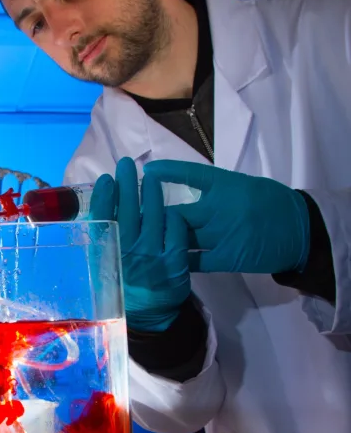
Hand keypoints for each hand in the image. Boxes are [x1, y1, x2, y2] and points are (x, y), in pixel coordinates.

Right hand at [90, 157, 190, 331]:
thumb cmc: (120, 288)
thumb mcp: (102, 268)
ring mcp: (154, 258)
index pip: (102, 218)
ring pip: (154, 216)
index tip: (106, 179)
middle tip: (126, 165)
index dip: (104, 196)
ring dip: (151, 193)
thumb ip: (100, 242)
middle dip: (127, 184)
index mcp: (107, 255)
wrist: (147, 317)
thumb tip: (96, 210)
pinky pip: (176, 231)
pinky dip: (173, 217)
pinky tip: (169, 208)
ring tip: (149, 178)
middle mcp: (128, 254)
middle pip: (128, 211)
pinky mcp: (176, 263)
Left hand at [144, 160, 309, 273]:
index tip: (148, 171)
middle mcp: (220, 209)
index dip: (168, 173)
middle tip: (133, 217)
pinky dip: (180, 259)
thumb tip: (180, 183)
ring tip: (141, 242)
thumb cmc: (269, 202)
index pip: (191, 175)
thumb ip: (213, 187)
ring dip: (163, 240)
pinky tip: (165, 260)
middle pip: (177, 213)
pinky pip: (196, 260)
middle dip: (153, 216)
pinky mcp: (228, 257)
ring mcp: (223, 235)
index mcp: (226, 186)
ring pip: (183, 237)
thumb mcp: (242, 185)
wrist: (299, 229)